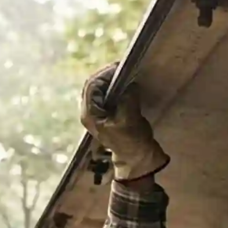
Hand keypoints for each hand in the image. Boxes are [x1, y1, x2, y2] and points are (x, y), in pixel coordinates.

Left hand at [80, 62, 169, 180]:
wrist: (138, 161)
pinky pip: (108, 96)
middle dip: (106, 76)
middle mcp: (90, 113)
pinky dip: (115, 88)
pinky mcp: (108, 115)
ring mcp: (98, 115)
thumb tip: (130, 85)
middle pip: (93, 86)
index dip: (104, 74)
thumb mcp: (130, 118)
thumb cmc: (132, 142)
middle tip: (122, 68)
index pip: (91, 86)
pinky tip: (125, 85)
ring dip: (111, 81)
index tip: (119, 67)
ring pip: (100, 90)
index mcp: (90, 115)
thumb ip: (127, 98)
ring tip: (124, 74)